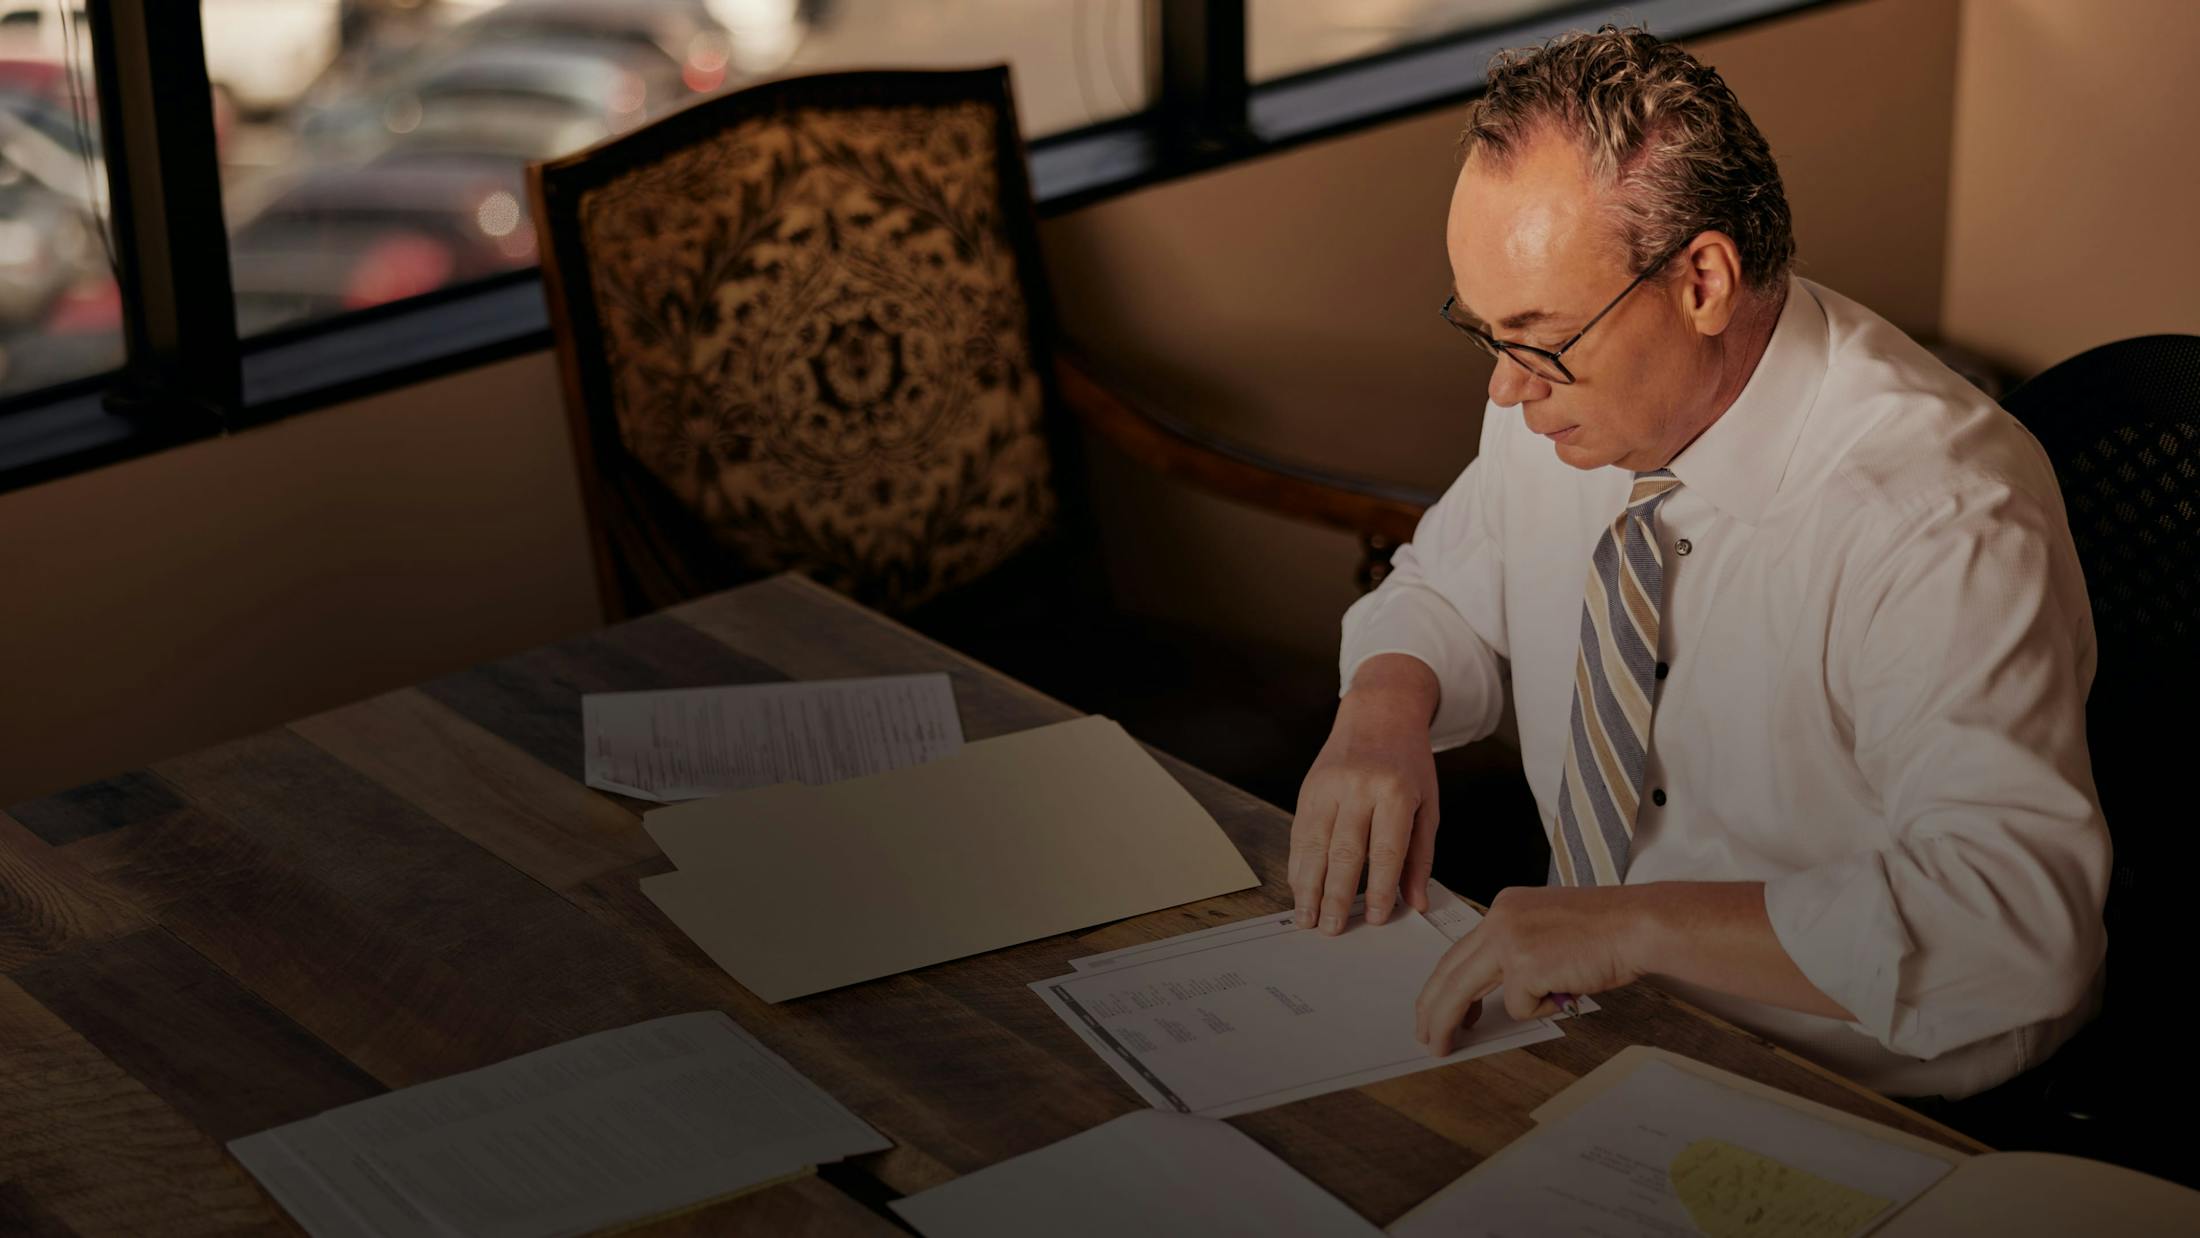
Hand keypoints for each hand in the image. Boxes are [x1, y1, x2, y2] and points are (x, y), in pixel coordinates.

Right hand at [1290, 656, 1440, 933]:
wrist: (1379, 713)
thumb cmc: (1409, 764)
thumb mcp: (1427, 805)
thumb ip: (1420, 856)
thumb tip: (1416, 901)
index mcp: (1394, 792)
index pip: (1385, 851)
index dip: (1380, 889)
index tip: (1376, 919)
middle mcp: (1358, 788)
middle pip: (1344, 852)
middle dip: (1336, 896)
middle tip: (1332, 929)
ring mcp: (1328, 787)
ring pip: (1314, 845)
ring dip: (1308, 886)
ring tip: (1308, 917)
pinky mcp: (1309, 788)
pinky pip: (1300, 833)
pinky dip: (1298, 864)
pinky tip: (1298, 887)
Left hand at [1415, 884, 1645, 1054]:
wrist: (1639, 924)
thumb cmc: (1610, 932)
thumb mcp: (1551, 932)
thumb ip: (1523, 953)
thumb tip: (1508, 995)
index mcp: (1505, 907)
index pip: (1463, 949)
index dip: (1446, 982)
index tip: (1440, 1005)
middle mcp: (1499, 918)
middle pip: (1450, 969)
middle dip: (1432, 1006)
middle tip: (1424, 1033)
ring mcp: (1508, 940)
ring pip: (1462, 991)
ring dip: (1450, 1022)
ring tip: (1444, 1045)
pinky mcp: (1524, 965)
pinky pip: (1520, 1006)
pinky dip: (1544, 1008)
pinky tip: (1567, 991)